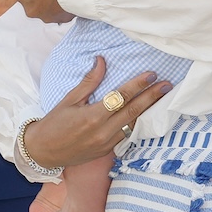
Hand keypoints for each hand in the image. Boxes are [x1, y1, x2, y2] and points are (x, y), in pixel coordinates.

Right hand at [20, 56, 173, 168]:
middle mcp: (103, 131)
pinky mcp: (108, 151)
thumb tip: (101, 61)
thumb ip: (89, 82)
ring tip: (162, 99)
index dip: (138, 85)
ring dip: (149, 111)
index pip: (121, 97)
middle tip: (167, 85)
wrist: (44, 151)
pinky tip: (146, 115)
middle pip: (134, 111)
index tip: (152, 75)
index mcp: (92, 116)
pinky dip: (137, 124)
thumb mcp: (69, 99)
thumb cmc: (54, 123)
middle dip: (152, 97)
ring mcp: (107, 143)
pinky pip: (127, 135)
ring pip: (134, 124)